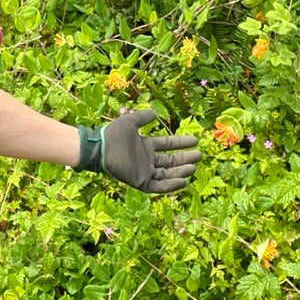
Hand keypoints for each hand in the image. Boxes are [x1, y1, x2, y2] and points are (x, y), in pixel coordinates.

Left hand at [76, 110, 200, 192]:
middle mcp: (147, 160)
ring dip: (180, 171)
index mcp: (146, 146)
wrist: (100, 148)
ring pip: (167, 174)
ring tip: (193, 167)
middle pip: (171, 161)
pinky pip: (158, 186)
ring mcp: (144, 171)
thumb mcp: (131, 122)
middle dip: (185, 158)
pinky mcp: (140, 182)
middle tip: (199, 155)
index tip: (195, 141)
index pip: (169, 145)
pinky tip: (183, 181)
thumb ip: (143, 117)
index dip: (182, 143)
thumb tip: (155, 114)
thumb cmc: (113, 134)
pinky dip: (171, 185)